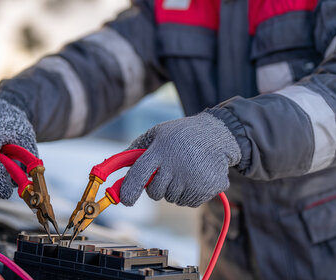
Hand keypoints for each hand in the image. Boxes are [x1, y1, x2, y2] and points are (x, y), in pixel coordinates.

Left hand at [120, 112, 240, 206]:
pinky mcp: (206, 189)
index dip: (129, 190)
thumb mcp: (158, 133)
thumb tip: (117, 164)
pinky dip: (189, 194)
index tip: (126, 199)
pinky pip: (188, 202)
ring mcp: (192, 180)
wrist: (218, 135)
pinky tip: (195, 177)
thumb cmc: (182, 134)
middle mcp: (175, 166)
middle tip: (167, 172)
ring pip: (171, 199)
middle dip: (156, 187)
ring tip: (184, 170)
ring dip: (174, 189)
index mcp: (161, 151)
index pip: (138, 175)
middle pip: (155, 192)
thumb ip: (137, 149)